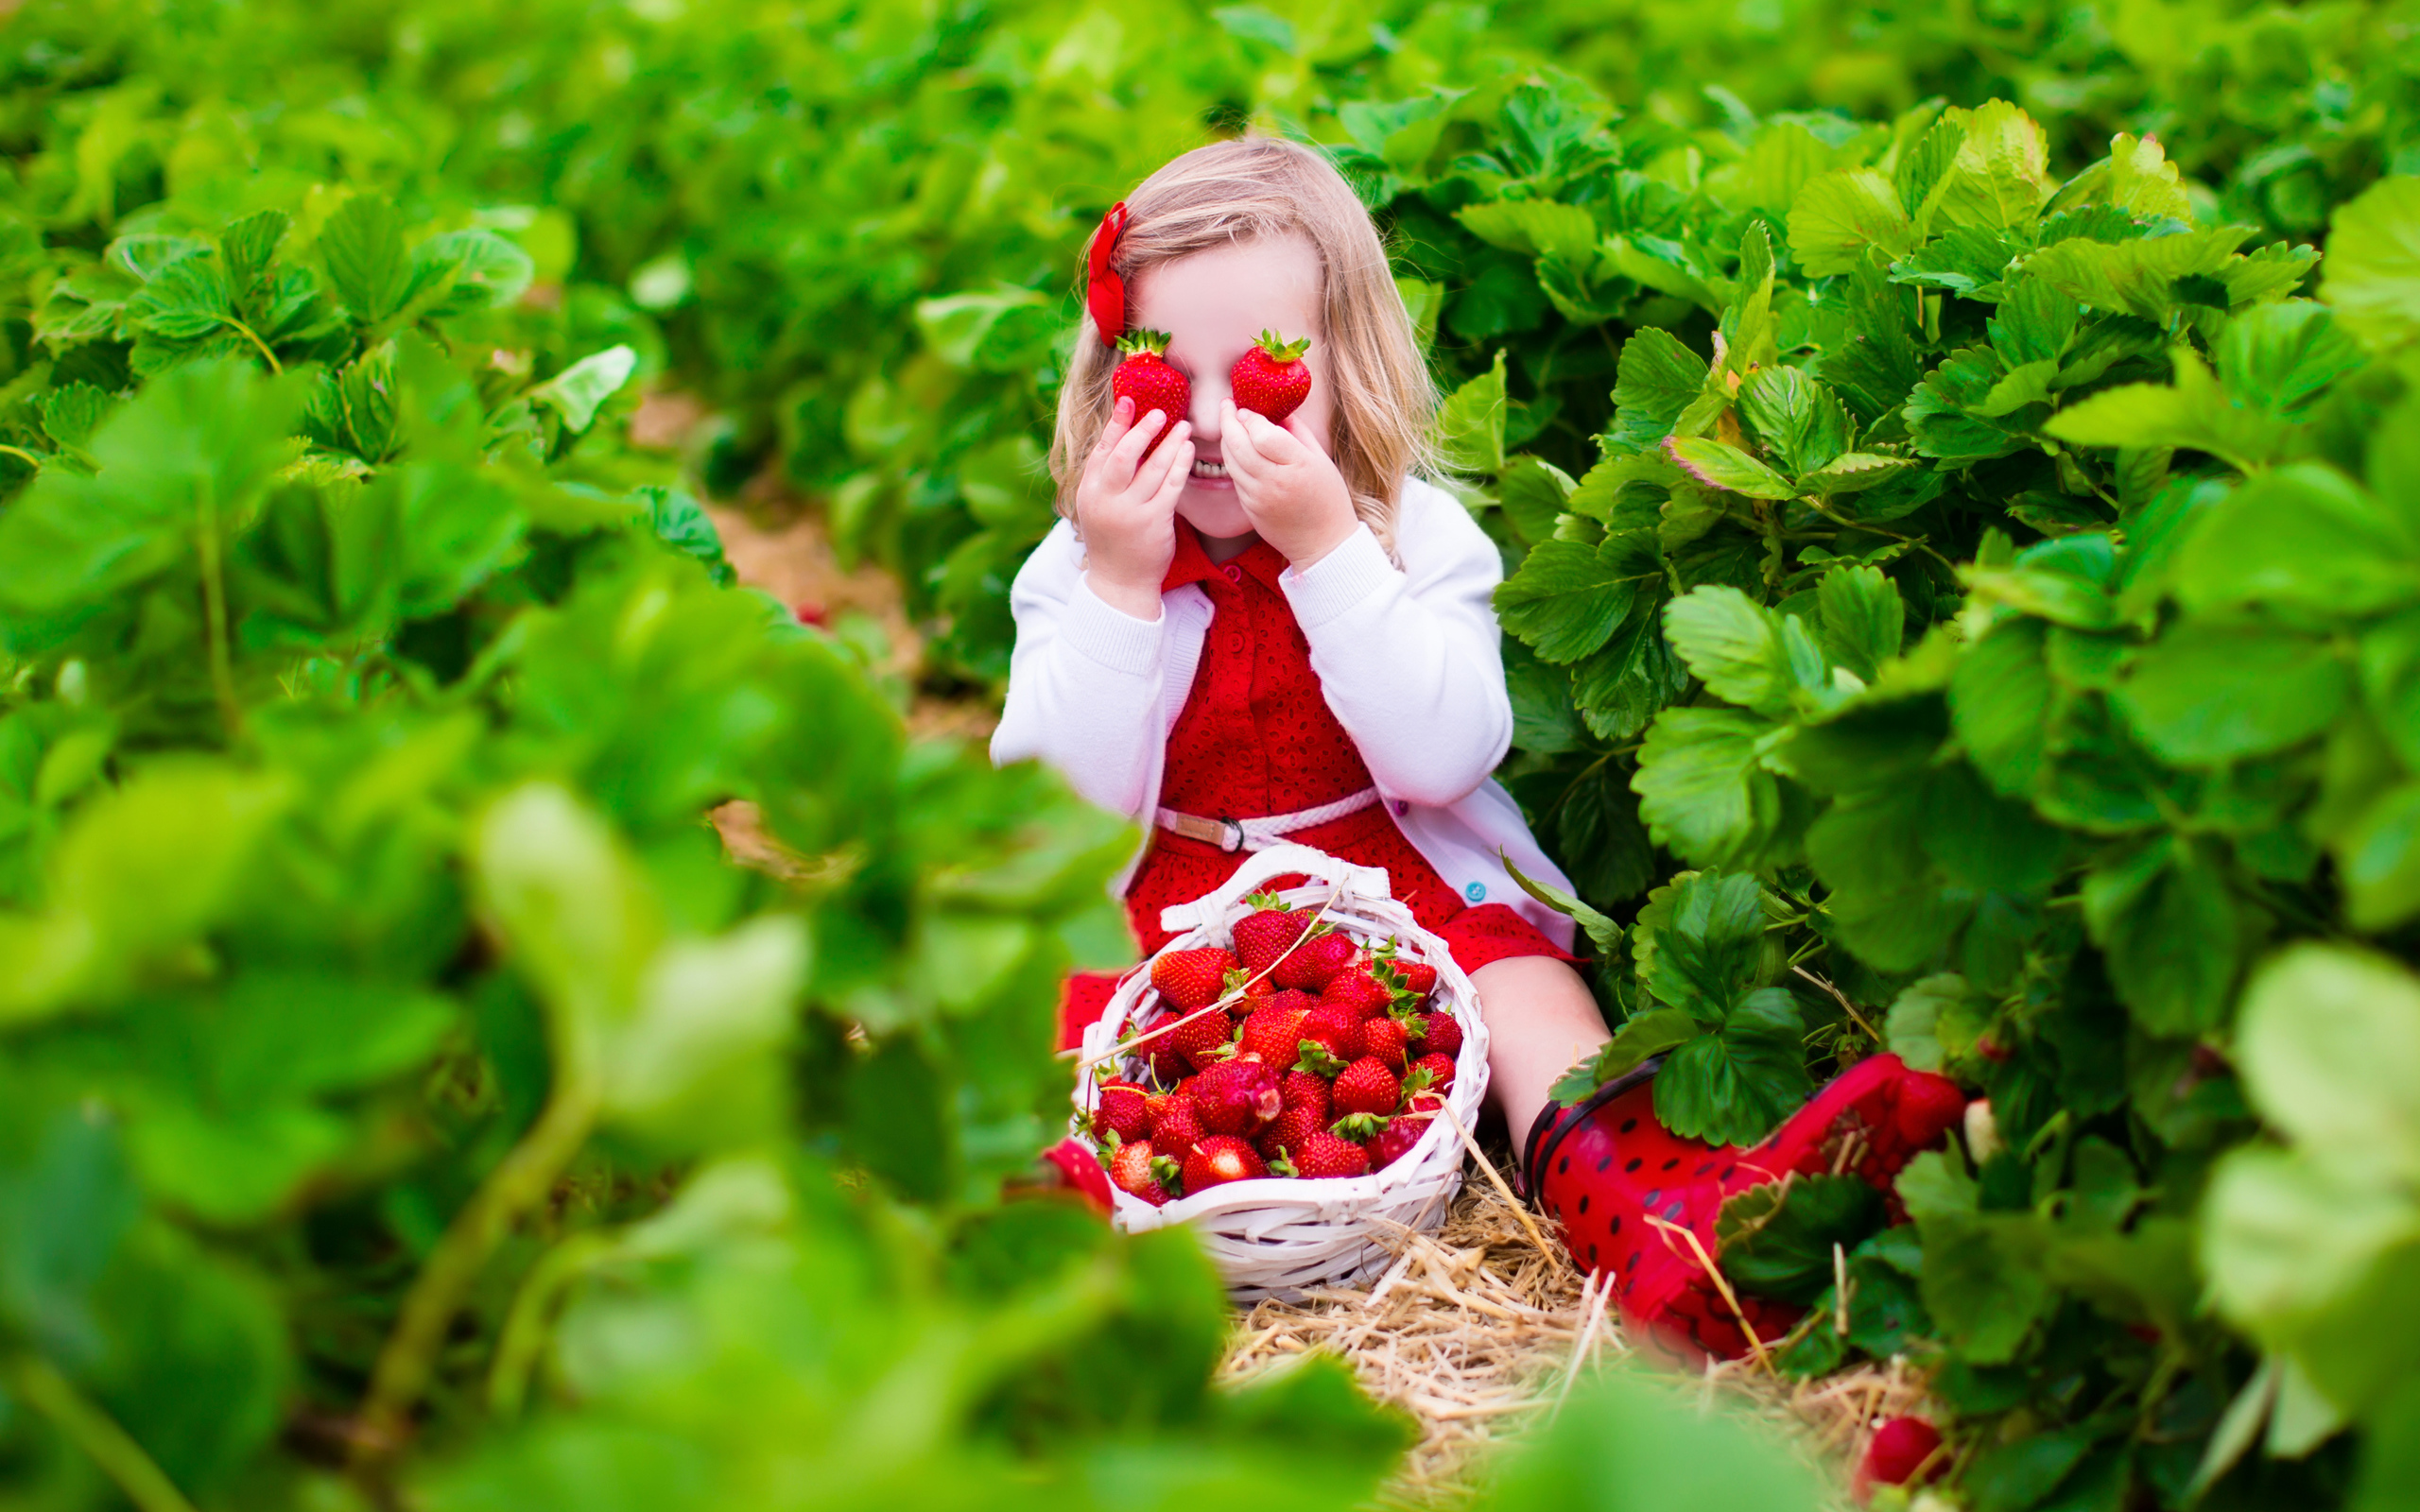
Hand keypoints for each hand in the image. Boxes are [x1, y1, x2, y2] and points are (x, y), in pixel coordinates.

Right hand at [1074, 396, 1193, 619]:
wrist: (1119, 584)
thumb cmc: (1113, 541)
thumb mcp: (1098, 508)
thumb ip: (1106, 480)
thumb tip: (1123, 441)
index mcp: (1089, 493)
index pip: (1101, 451)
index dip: (1116, 425)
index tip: (1128, 401)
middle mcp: (1106, 500)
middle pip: (1123, 455)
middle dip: (1142, 430)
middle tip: (1160, 412)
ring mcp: (1130, 512)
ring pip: (1152, 468)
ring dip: (1169, 444)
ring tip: (1183, 427)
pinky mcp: (1153, 522)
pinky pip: (1171, 486)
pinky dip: (1180, 465)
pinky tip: (1189, 451)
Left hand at [1221, 401, 1357, 568]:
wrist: (1323, 543)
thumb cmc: (1328, 498)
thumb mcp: (1321, 459)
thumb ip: (1297, 432)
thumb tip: (1277, 409)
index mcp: (1297, 466)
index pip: (1262, 434)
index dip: (1250, 418)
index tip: (1247, 409)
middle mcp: (1274, 482)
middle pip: (1238, 444)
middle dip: (1227, 420)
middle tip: (1226, 406)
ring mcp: (1258, 498)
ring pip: (1230, 461)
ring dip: (1226, 439)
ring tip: (1229, 425)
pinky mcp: (1249, 509)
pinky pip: (1235, 478)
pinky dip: (1234, 461)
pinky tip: (1238, 451)